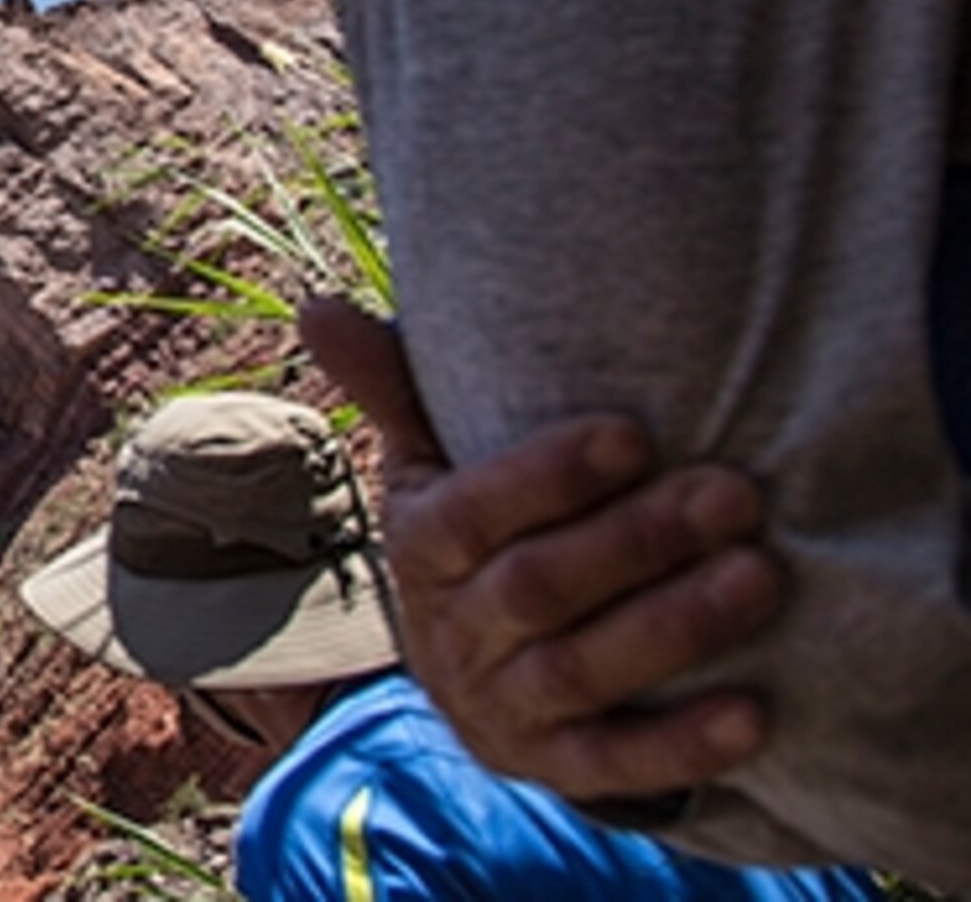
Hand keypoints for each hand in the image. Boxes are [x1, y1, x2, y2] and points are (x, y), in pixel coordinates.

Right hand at [298, 294, 781, 803]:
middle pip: (536, 588)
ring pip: (578, 672)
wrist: (481, 688)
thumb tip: (315, 305)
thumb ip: (393, 389)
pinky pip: (614, 767)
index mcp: (420, 548)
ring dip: (671, 627)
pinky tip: (755, 715)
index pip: (471, 511)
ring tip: (760, 577)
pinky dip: (682, 745)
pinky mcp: (556, 770)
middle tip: (733, 493)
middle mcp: (450, 633)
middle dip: (636, 540)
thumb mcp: (430, 471)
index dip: (548, 476)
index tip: (633, 434)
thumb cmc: (478, 545)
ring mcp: (501, 708)